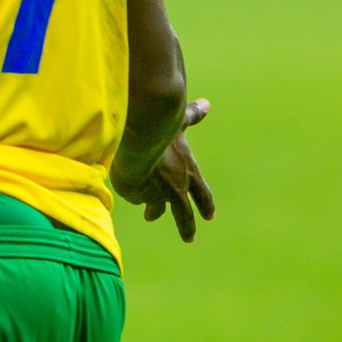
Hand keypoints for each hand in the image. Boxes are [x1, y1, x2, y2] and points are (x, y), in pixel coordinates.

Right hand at [113, 97, 214, 242]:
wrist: (138, 139)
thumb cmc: (161, 129)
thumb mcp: (179, 122)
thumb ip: (192, 116)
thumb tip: (206, 104)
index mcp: (189, 173)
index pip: (202, 194)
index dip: (206, 204)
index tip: (210, 215)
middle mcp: (176, 188)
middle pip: (185, 214)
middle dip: (187, 226)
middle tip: (190, 237)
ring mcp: (157, 193)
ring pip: (158, 209)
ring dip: (154, 212)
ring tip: (150, 216)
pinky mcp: (138, 194)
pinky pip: (137, 197)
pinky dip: (136, 194)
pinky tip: (131, 191)